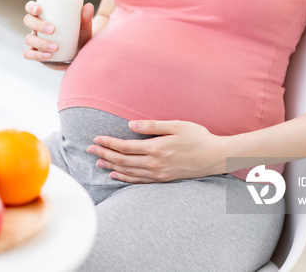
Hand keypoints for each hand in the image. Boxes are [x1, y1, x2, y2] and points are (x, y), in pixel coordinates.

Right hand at [23, 1, 93, 69]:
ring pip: (29, 39)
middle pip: (28, 21)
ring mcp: (36, 41)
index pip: (31, 8)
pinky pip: (29, 54)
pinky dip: (37, 55)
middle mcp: (37, 27)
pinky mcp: (37, 54)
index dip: (31, 6)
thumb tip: (88, 6)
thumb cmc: (79, 37)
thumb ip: (86, 18)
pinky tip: (48, 56)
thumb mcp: (84, 28)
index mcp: (44, 16)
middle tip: (52, 30)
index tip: (39, 9)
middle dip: (38, 25)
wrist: (80, 54)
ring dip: (40, 42)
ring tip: (55, 47)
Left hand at [86, 120, 225, 182]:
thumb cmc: (198, 137)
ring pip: (128, 172)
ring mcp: (158, 174)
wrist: (216, 157)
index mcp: (156, 148)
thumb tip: (130, 125)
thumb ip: (152, 126)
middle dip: (104, 154)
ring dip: (111, 166)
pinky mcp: (163, 179)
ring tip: (97, 162)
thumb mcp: (176, 125)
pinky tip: (116, 174)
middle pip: (122, 160)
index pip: (125, 147)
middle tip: (89, 150)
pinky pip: (139, 181)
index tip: (96, 139)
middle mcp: (154, 163)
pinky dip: (125, 178)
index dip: (108, 143)